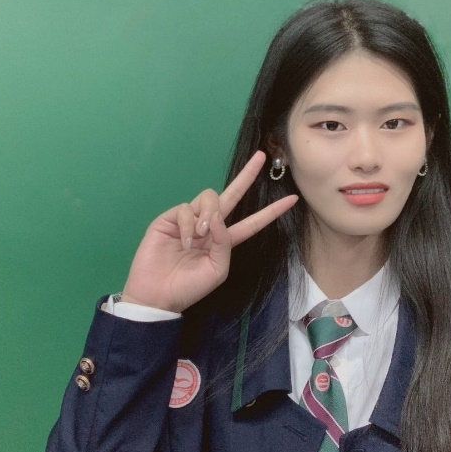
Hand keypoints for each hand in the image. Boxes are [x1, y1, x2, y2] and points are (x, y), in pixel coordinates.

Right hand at [120, 151, 297, 312]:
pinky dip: (189, 223)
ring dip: (209, 214)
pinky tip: (185, 240)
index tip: (292, 199)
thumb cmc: (189, 287)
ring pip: (210, 198)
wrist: (158, 294)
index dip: (271, 212)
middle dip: (246, 175)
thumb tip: (218, 217)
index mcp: (225, 241)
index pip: (252, 222)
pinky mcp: (170, 218)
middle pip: (231, 195)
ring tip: (200, 236)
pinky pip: (187, 208)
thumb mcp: (217, 270)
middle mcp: (210, 226)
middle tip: (261, 157)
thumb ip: (224, 243)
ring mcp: (190, 219)